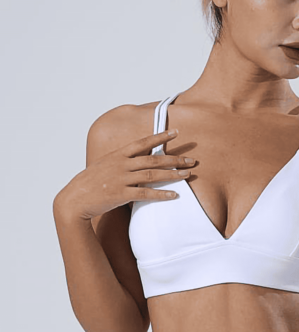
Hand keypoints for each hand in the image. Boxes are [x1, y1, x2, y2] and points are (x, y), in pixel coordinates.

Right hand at [54, 128, 196, 220]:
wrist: (74, 199)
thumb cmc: (90, 183)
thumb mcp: (105, 166)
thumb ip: (121, 162)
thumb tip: (138, 162)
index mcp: (117, 155)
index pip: (143, 142)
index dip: (161, 137)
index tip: (177, 132)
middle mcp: (121, 164)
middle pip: (153, 159)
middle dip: (175, 159)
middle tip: (192, 160)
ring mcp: (121, 179)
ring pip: (152, 174)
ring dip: (172, 175)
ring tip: (187, 175)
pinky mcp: (121, 194)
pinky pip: (145, 193)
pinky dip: (161, 194)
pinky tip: (174, 195)